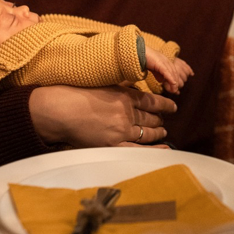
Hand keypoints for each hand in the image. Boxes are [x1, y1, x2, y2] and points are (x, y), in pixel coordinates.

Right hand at [29, 85, 176, 147]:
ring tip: (162, 131)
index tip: (172, 106)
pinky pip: (138, 149)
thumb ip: (122, 88)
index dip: (165, 105)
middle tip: (164, 120)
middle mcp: (127, 113)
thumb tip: (135, 88)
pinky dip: (153, 149)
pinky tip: (163, 147)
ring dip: (158, 132)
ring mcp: (121, 130)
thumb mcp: (104, 84)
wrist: (60, 110)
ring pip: (147, 132)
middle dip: (160, 119)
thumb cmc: (77, 94)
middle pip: (151, 117)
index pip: (153, 101)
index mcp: (125, 96)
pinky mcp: (113, 145)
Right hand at [145, 48, 193, 93]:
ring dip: (174, 82)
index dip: (174, 80)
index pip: (173, 72)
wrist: (138, 52)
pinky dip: (170, 78)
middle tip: (175, 91)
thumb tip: (162, 81)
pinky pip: (166, 71)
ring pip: (172, 73)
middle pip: (174, 73)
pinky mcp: (159, 62)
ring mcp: (163, 61)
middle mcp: (166, 60)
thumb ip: (158, 74)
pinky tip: (173, 83)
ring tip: (174, 90)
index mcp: (166, 61)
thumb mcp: (153, 68)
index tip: (174, 89)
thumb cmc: (145, 59)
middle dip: (175, 83)